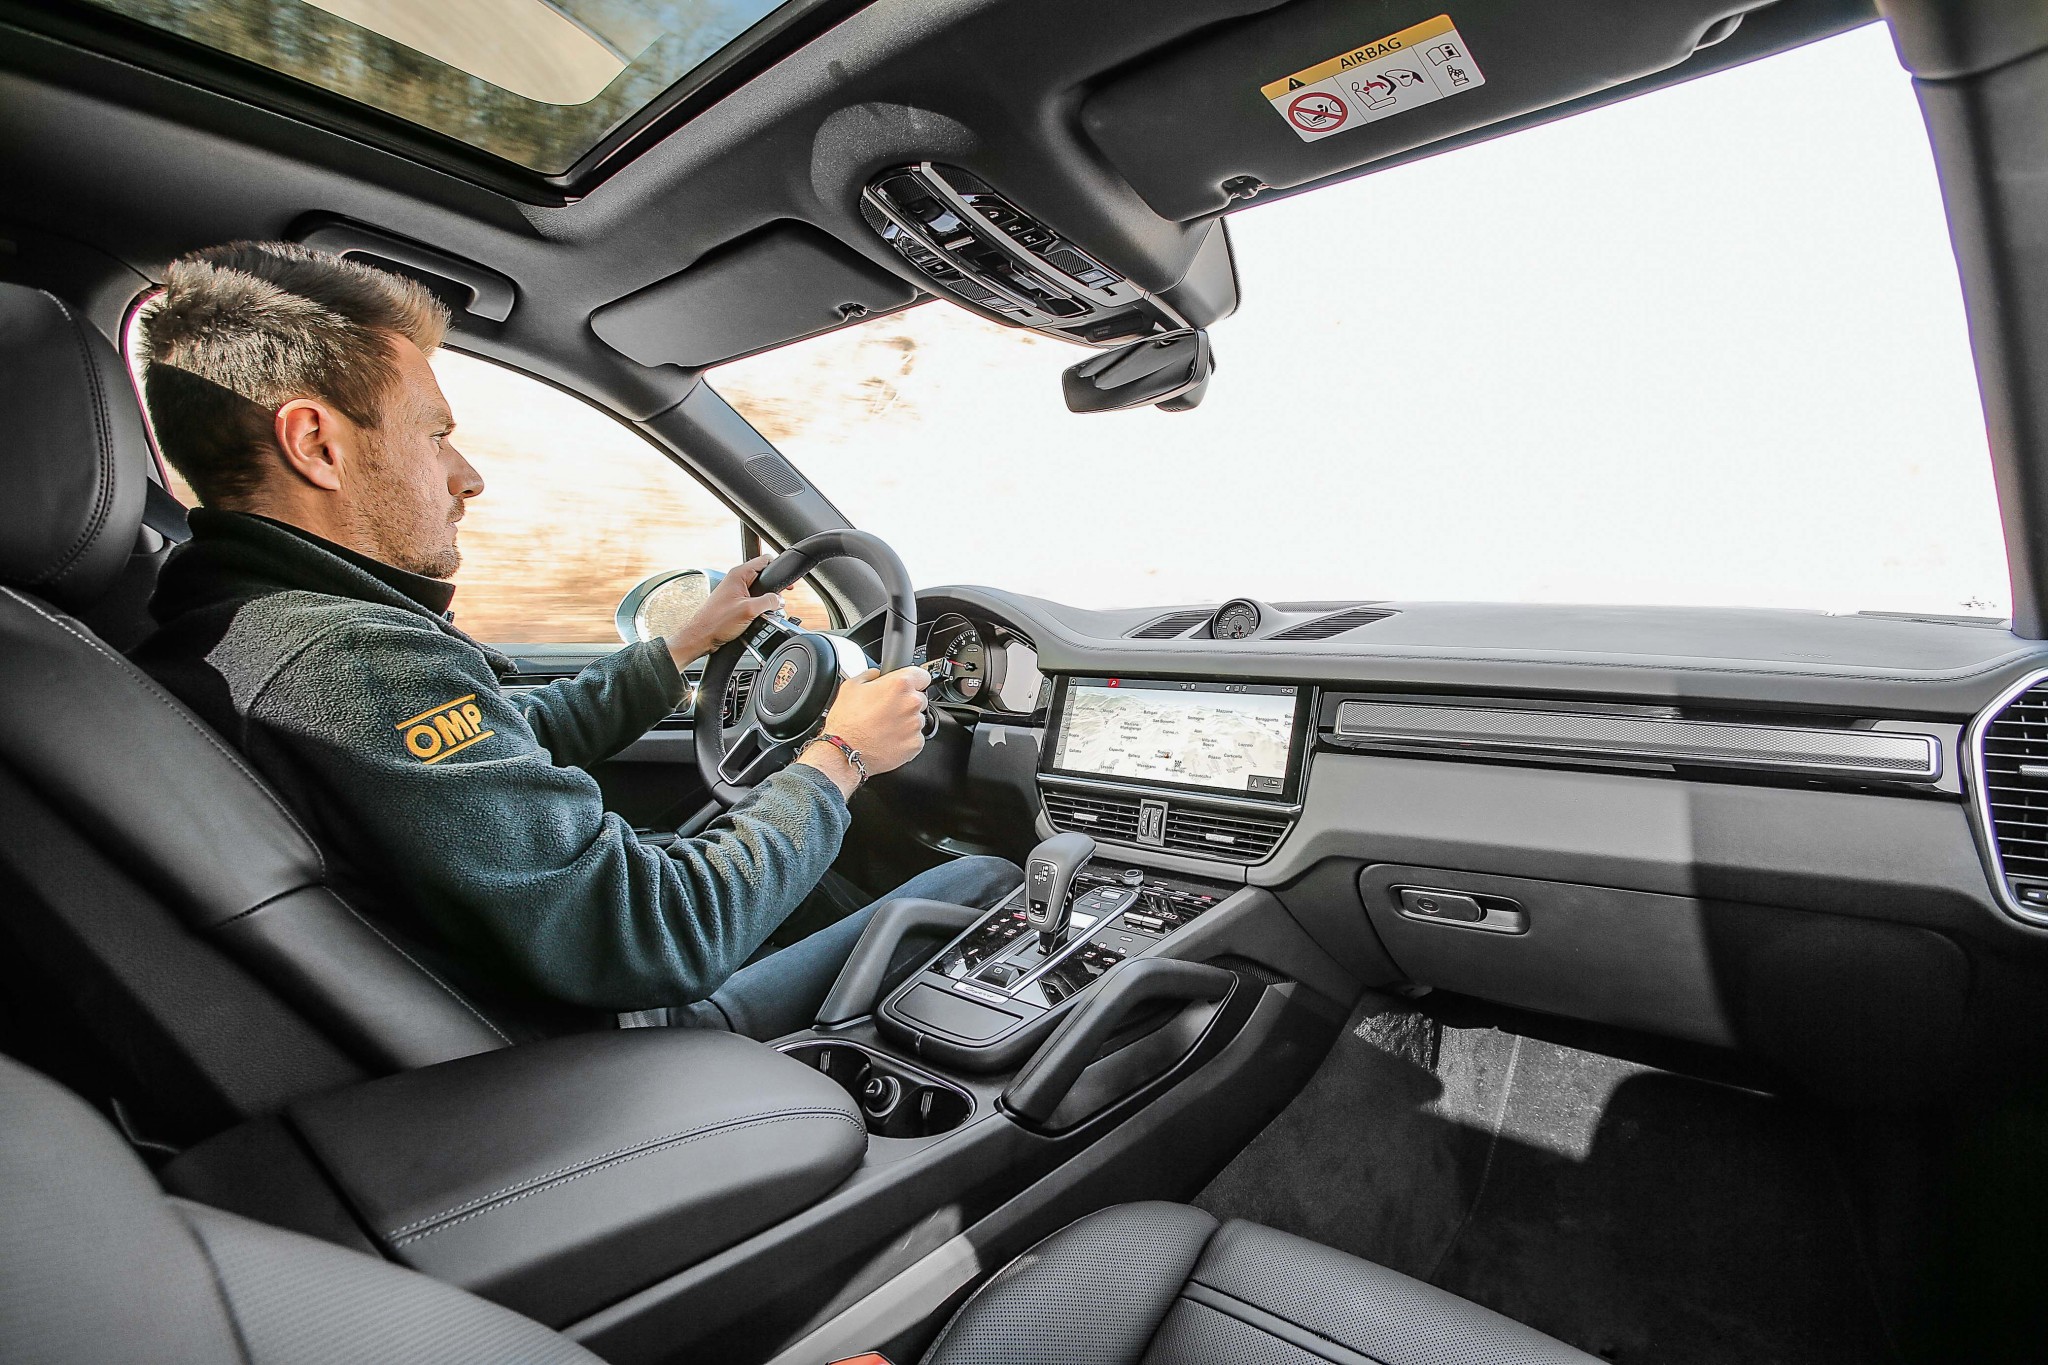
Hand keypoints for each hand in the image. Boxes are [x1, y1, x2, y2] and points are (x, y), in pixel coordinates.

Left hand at [667, 555, 780, 667]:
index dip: (779, 569)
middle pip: (764, 578)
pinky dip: (759, 610)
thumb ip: (769, 602)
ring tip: (766, 614)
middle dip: (774, 591)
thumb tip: (780, 600)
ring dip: (766, 603)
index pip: (765, 561)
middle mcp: (736, 581)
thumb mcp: (749, 610)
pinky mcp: (735, 604)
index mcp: (739, 574)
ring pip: (760, 593)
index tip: (787, 583)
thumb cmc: (716, 622)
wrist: (701, 637)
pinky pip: (753, 603)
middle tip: (778, 602)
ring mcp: (735, 592)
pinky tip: (759, 619)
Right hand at [800, 666, 930, 796]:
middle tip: (887, 711)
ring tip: (884, 727)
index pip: (922, 676)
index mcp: (899, 684)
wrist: (844, 751)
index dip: (914, 681)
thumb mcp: (851, 686)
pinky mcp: (915, 744)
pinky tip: (888, 739)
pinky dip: (905, 739)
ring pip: (917, 719)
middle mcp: (911, 703)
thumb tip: (876, 674)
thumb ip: (870, 675)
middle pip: (919, 698)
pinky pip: (915, 738)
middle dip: (906, 703)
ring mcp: (915, 725)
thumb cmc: (846, 721)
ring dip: (906, 722)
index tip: (909, 686)